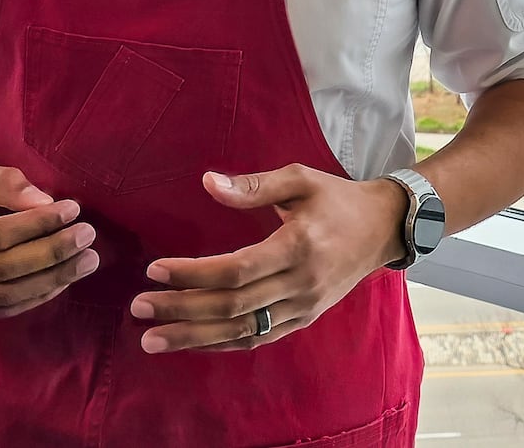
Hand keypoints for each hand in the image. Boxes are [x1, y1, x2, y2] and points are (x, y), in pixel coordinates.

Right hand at [0, 161, 98, 319]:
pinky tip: (62, 279)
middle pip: (4, 269)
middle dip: (53, 252)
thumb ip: (2, 181)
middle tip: (88, 235)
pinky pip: (2, 310)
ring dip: (53, 279)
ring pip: (6, 295)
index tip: (73, 209)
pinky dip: (36, 297)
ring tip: (87, 260)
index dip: (38, 224)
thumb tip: (45, 201)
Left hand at [130, 164, 407, 352]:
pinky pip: (260, 337)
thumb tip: (208, 183)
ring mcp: (305, 306)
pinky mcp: (305, 318)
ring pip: (242, 330)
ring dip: (193, 338)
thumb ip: (253, 185)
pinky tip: (192, 343)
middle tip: (139, 307)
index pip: (235, 270)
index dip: (192, 274)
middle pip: (231, 306)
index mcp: (298, 246)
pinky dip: (223, 344)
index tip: (154, 270)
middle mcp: (301, 283)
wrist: (384, 228)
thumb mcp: (300, 179)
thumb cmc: (338, 198)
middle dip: (181, 309)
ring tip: (151, 339)